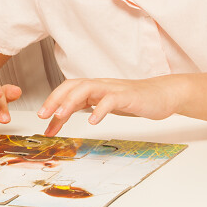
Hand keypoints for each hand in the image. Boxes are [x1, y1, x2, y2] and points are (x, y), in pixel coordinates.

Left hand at [36, 77, 181, 136]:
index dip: (52, 103)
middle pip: (73, 85)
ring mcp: (115, 89)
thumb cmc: (134, 100)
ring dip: (71, 101)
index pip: (68, 90)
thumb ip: (86, 107)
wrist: (163, 94)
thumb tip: (63, 117)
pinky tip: (94, 121)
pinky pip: (112, 99)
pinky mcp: (129, 96)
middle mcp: (102, 85)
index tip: (42, 121)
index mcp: (95, 88)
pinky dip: (101, 109)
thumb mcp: (105, 104)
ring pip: (88, 88)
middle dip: (55, 99)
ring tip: (61, 115)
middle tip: (43, 116)